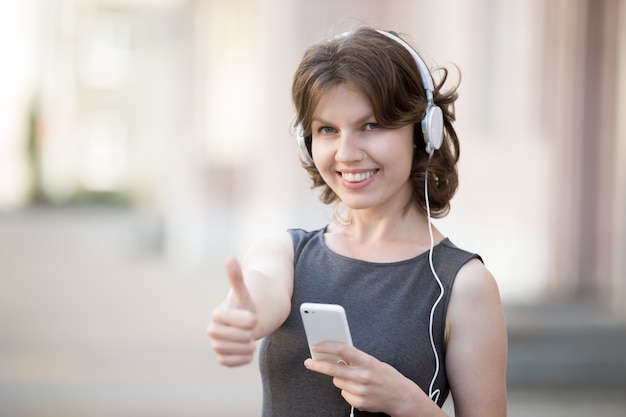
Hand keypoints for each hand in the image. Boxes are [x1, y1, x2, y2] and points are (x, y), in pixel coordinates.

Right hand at [207, 257, 257, 366]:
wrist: (248, 320)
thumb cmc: (245, 305)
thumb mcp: (244, 291)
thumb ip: (236, 277)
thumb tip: (229, 258)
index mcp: (218, 313)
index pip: (221, 318)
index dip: (238, 319)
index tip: (254, 319)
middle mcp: (214, 329)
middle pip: (219, 337)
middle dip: (240, 335)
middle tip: (253, 332)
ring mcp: (217, 343)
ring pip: (223, 351)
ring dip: (241, 348)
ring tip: (252, 341)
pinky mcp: (222, 356)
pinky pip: (225, 362)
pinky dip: (239, 360)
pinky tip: (249, 351)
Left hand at [304, 343, 422, 414]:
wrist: (401, 396)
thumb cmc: (385, 375)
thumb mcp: (372, 361)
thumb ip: (355, 357)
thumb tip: (335, 352)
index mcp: (367, 361)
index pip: (343, 349)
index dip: (327, 346)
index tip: (316, 346)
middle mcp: (363, 375)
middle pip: (333, 368)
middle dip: (318, 365)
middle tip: (309, 362)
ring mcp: (361, 390)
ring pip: (337, 381)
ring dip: (340, 378)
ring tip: (353, 378)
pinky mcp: (359, 402)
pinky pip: (343, 393)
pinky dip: (347, 390)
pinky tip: (358, 389)